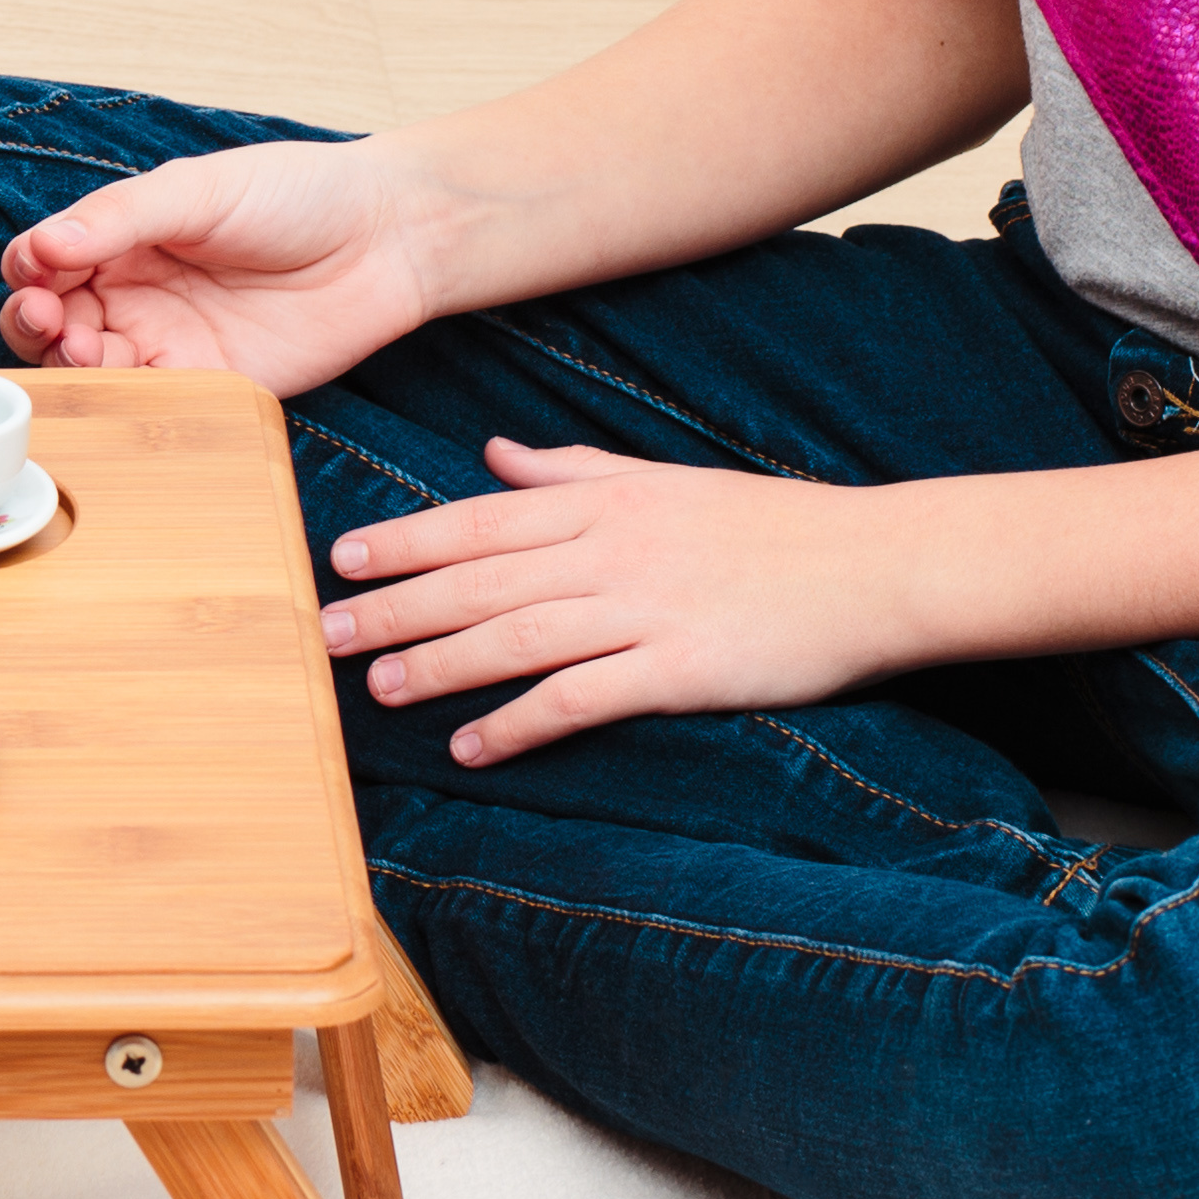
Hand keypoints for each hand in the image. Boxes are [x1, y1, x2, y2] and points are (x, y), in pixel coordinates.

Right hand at [0, 137, 455, 398]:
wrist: (388, 238)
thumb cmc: (296, 193)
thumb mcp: (196, 190)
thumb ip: (118, 218)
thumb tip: (42, 247)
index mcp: (124, 236)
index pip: (47, 262)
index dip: (30, 273)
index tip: (37, 275)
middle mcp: (137, 292)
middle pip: (55, 322)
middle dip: (36, 325)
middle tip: (49, 321)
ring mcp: (171, 342)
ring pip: (93, 369)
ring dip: (71, 365)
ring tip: (85, 350)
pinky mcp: (212, 386)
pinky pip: (151, 405)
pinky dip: (122, 404)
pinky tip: (121, 387)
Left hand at [323, 441, 904, 764]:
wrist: (874, 565)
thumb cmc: (766, 524)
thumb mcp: (661, 480)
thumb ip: (571, 471)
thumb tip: (494, 454)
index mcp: (602, 502)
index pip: (479, 519)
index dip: (405, 540)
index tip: (341, 558)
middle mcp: (611, 550)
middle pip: (480, 578)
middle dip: (397, 605)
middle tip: (324, 631)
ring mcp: (646, 609)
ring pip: (517, 635)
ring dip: (441, 664)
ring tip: (379, 689)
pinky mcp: (683, 668)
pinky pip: (583, 697)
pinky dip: (521, 721)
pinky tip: (473, 745)